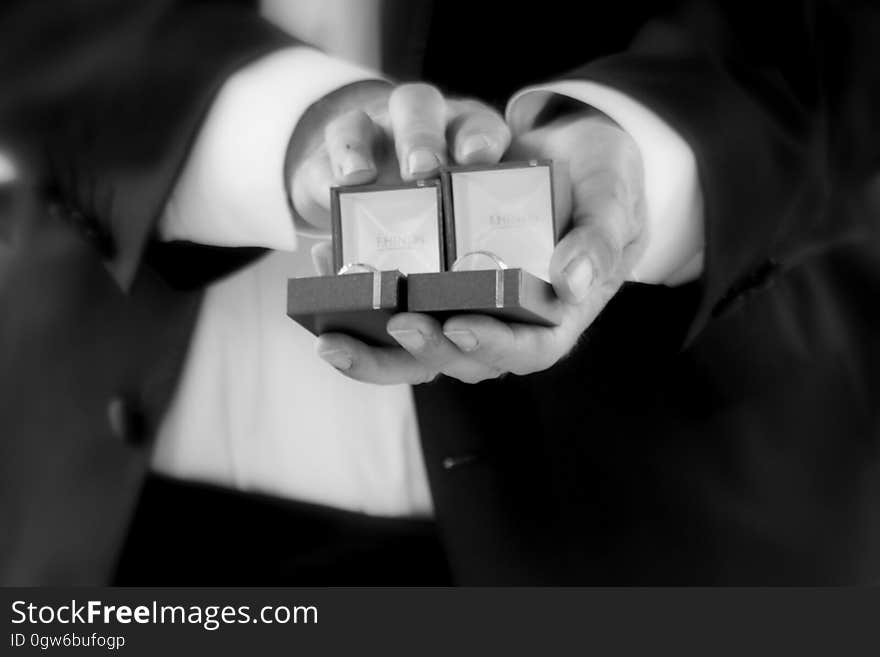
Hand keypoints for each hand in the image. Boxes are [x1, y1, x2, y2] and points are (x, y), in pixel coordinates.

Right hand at [288, 81, 510, 232]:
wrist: (368, 198)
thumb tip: (512, 259)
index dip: (479, 136)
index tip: (479, 157)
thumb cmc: (433, 212)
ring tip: (361, 177)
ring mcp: (368, 136)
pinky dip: (328, 169)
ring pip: (364, 121)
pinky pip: (322, 156)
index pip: (477, 125)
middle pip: (419, 105)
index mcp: (461, 136)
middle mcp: (416, 125)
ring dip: (362, 146)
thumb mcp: (464, 216)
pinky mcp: (327, 156)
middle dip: (421, 135)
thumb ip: (483, 222)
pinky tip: (335, 187)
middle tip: (423, 167)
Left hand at [315, 112, 647, 383]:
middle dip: (424, 350)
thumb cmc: (603, 183)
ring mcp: (470, 306)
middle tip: (394, 325)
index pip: (527, 349)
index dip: (493, 345)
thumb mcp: (612, 198)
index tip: (459, 324)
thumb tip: (574, 283)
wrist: (574, 158)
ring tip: (331, 331)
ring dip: (375, 347)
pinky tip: (329, 269)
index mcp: (556, 316)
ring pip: (420, 346)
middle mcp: (509, 321)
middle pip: (463, 357)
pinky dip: (361, 300)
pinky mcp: (439, 286)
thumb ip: (599, 239)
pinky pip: (399, 305)